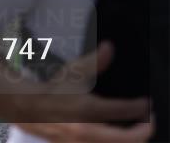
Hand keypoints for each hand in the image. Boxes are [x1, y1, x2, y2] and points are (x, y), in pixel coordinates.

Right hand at [14, 43, 152, 140]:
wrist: (30, 109)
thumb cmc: (52, 90)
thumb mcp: (74, 72)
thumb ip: (95, 61)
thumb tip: (109, 48)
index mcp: (89, 110)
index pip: (126, 111)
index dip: (142, 108)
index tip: (148, 104)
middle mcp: (89, 131)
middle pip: (130, 139)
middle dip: (145, 131)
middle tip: (150, 121)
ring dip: (132, 139)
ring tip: (137, 130)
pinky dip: (117, 142)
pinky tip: (118, 134)